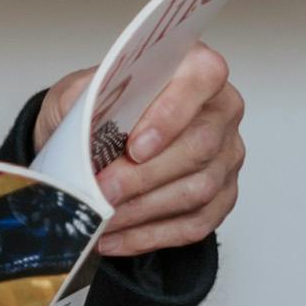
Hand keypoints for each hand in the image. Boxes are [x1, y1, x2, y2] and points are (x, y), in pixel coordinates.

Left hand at [56, 44, 244, 262]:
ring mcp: (226, 156)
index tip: (134, 146)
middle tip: (102, 191)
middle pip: (199, 146)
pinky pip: (194, 224)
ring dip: (142, 210)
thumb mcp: (78, 92)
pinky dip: (148, 236)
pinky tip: (114, 237)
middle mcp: (221, 110)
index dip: (172, 113)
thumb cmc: (98, 111)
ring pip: (197, 190)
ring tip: (100, 217)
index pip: (204, 78)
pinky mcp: (221, 197)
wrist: (95, 142)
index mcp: (194, 68)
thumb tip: (85, 116)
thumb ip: (85, 95)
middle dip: (144, 175)